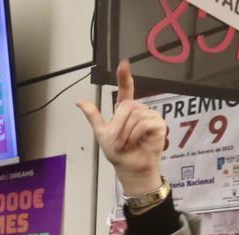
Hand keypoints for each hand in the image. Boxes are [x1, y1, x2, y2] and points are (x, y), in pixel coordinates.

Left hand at [76, 60, 165, 195]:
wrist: (129, 167)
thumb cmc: (118, 153)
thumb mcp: (101, 133)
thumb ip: (93, 116)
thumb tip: (79, 101)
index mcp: (125, 110)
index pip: (126, 90)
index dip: (124, 77)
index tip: (123, 63)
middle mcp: (139, 110)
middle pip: (126, 106)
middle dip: (118, 125)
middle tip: (117, 142)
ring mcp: (150, 116)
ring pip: (134, 115)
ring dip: (125, 133)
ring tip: (125, 144)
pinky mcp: (159, 124)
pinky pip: (143, 123)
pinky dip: (134, 135)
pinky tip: (135, 143)